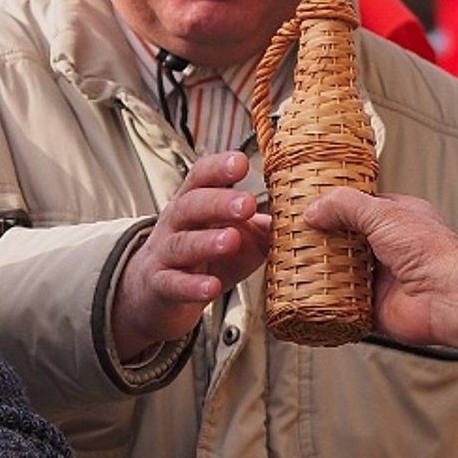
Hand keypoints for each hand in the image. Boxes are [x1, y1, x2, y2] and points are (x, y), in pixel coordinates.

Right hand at [112, 151, 269, 359]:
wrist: (156, 295)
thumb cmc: (203, 259)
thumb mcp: (236, 238)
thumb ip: (265, 228)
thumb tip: (300, 219)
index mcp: (194, 204)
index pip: (201, 177)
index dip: (218, 168)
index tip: (241, 163)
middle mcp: (175, 224)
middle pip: (190, 206)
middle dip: (217, 202)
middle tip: (246, 204)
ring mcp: (164, 255)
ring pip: (181, 243)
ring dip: (205, 241)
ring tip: (230, 241)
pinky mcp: (160, 286)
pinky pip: (173, 284)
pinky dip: (191, 286)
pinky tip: (211, 288)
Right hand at [303, 187, 457, 357]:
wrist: (449, 298)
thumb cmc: (434, 254)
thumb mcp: (384, 212)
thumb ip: (345, 205)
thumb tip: (314, 209)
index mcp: (396, 220)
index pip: (356, 209)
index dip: (331, 208)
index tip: (306, 209)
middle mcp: (388, 249)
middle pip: (344, 242)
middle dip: (321, 242)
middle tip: (294, 240)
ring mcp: (380, 279)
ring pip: (340, 273)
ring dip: (321, 272)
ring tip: (294, 266)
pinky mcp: (373, 307)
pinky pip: (342, 304)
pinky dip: (327, 302)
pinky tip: (310, 295)